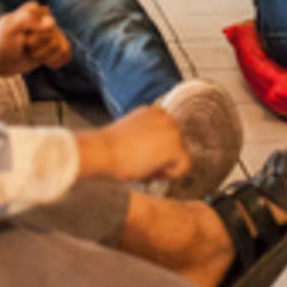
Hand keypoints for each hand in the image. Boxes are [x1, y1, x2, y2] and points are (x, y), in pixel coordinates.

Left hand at [0, 3, 73, 75]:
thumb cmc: (0, 42)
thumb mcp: (8, 28)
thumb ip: (28, 19)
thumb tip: (51, 23)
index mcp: (35, 10)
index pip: (49, 26)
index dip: (34, 38)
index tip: (21, 38)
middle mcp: (46, 19)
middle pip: (54, 38)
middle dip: (38, 48)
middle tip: (24, 47)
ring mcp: (51, 33)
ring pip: (61, 48)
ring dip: (43, 56)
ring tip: (30, 53)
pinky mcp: (53, 46)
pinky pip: (65, 54)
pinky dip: (54, 61)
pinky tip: (42, 60)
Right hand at [75, 106, 190, 182]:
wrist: (102, 151)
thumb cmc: (109, 148)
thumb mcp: (131, 134)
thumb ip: (146, 137)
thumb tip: (156, 152)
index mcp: (154, 111)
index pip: (168, 135)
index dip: (156, 151)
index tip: (140, 157)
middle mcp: (166, 117)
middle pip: (176, 145)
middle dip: (162, 158)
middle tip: (141, 165)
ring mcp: (173, 131)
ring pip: (181, 156)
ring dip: (165, 166)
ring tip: (143, 168)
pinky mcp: (175, 147)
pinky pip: (184, 166)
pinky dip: (170, 174)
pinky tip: (150, 172)